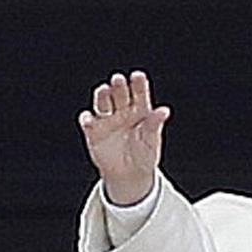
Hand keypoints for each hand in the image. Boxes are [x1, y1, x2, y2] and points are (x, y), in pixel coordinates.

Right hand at [79, 69, 168, 204]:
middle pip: (119, 94)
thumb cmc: (144, 155)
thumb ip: (154, 125)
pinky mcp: (93, 132)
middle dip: (118, 86)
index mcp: (139, 109)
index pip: (139, 93)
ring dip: (102, 95)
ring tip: (104, 90)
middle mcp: (122, 110)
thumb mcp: (151, 141)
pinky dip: (87, 119)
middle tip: (118, 79)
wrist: (129, 175)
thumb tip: (164, 111)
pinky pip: (88, 122)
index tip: (138, 76)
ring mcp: (107, 119)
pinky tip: (88, 118)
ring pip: (102, 102)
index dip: (138, 83)